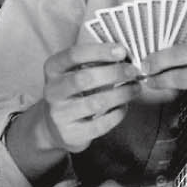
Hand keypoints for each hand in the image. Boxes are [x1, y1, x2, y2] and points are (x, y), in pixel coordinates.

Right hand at [38, 41, 152, 152]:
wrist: (53, 127)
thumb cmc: (72, 93)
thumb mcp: (74, 72)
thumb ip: (95, 62)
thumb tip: (125, 56)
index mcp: (52, 69)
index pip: (74, 55)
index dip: (99, 51)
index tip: (121, 51)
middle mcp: (52, 91)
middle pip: (84, 78)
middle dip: (114, 73)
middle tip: (133, 71)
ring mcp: (59, 115)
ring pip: (95, 103)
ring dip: (121, 94)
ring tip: (135, 88)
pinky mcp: (70, 135)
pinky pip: (100, 124)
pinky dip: (117, 113)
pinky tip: (124, 106)